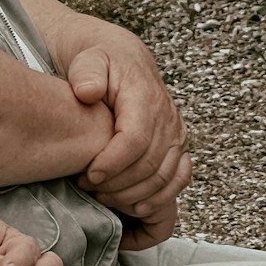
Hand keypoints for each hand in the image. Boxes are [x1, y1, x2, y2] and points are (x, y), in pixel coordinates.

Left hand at [61, 35, 191, 242]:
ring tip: (103, 196)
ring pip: (164, 177)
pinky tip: (136, 207)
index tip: (88, 175)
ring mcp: (176, 133)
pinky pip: (179, 179)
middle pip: (149, 164)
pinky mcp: (179, 146)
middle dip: (117, 184)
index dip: (113, 163)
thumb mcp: (88, 59)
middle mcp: (167, 117)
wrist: (122, 58)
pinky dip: (161, 197)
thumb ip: (86, 73)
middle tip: (88, 187)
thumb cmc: (101, 62)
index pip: (135, 139)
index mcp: (145, 97)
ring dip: (133, 195)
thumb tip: (87, 92)